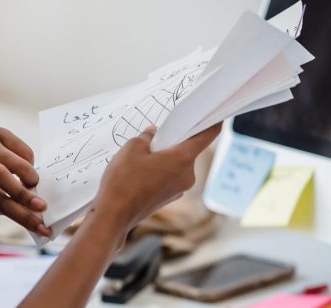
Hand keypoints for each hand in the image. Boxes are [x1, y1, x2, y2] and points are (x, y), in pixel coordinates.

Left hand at [0, 126, 51, 237]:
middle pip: (1, 175)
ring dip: (30, 176)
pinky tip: (22, 165)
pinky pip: (22, 148)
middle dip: (24, 193)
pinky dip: (28, 160)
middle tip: (43, 206)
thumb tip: (32, 212)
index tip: (43, 227)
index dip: (22, 215)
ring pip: (16, 161)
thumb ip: (4, 207)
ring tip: (31, 183)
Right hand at [92, 123, 221, 231]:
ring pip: (175, 163)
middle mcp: (186, 176)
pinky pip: (168, 176)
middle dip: (173, 140)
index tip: (216, 115)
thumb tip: (151, 135)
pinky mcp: (167, 198)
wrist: (114, 215)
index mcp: (183, 159)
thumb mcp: (132, 147)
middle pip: (187, 150)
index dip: (211, 123)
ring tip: (140, 155)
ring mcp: (178, 189)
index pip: (205, 137)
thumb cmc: (124, 181)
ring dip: (163, 156)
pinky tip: (139, 170)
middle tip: (156, 134)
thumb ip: (146, 136)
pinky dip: (158, 169)